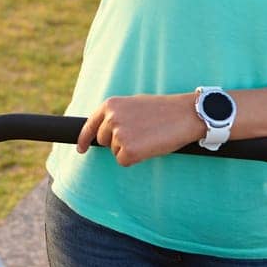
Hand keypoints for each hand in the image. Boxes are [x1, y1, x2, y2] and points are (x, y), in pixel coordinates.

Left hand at [76, 93, 202, 167]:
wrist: (185, 115)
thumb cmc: (163, 110)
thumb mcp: (134, 105)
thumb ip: (117, 115)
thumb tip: (106, 130)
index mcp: (110, 105)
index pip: (89, 124)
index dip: (84, 138)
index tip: (82, 149)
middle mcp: (110, 118)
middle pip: (103, 141)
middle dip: (117, 142)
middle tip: (140, 134)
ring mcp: (118, 134)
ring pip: (115, 151)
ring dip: (128, 149)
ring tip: (147, 137)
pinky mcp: (127, 150)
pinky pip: (124, 161)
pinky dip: (135, 159)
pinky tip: (149, 147)